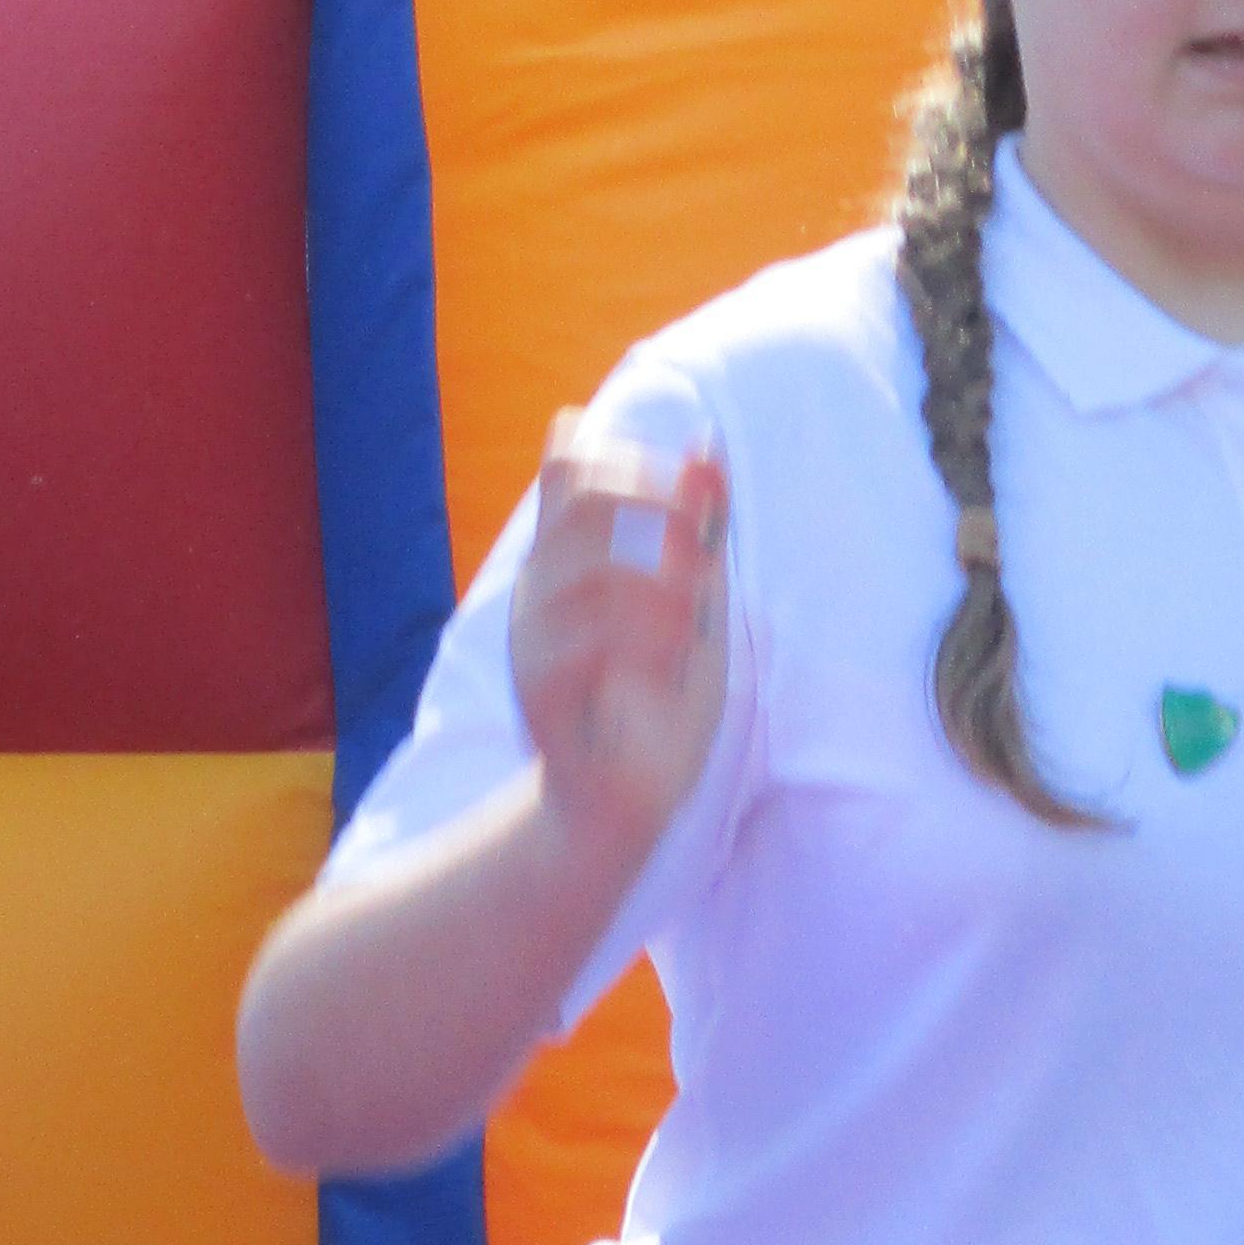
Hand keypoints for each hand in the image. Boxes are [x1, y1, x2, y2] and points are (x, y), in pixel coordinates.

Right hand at [507, 415, 731, 881]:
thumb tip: (709, 443)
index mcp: (569, 558)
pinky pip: (586, 645)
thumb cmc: (656, 697)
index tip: (696, 510)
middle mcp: (540, 588)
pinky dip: (646, 645)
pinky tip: (671, 663)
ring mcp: (533, 639)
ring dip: (665, 588)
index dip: (641, 465)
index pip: (576, 466)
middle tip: (700, 559)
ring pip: (597, 571)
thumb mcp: (693, 601)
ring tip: (690, 625)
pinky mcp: (541, 694)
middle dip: (661, 513)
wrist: (619, 801)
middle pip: (589, 502)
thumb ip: (698, 529)